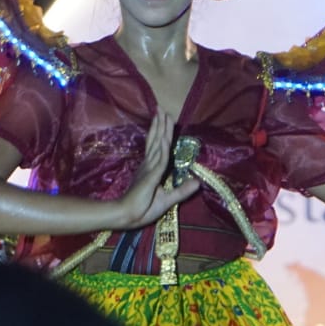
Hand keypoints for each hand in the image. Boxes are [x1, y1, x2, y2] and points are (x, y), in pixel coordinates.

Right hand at [116, 111, 199, 228]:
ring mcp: (149, 169)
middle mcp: (149, 165)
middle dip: (160, 124)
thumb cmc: (142, 210)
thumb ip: (182, 191)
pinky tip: (165, 137)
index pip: (157, 146)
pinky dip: (163, 148)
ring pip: (158, 145)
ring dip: (161, 129)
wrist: (127, 217)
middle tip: (161, 108)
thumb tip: (198, 182)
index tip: (165, 118)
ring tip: (163, 114)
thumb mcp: (168, 200)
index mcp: (151, 169)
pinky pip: (160, 160)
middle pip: (156, 140)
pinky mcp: (151, 176)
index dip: (161, 132)